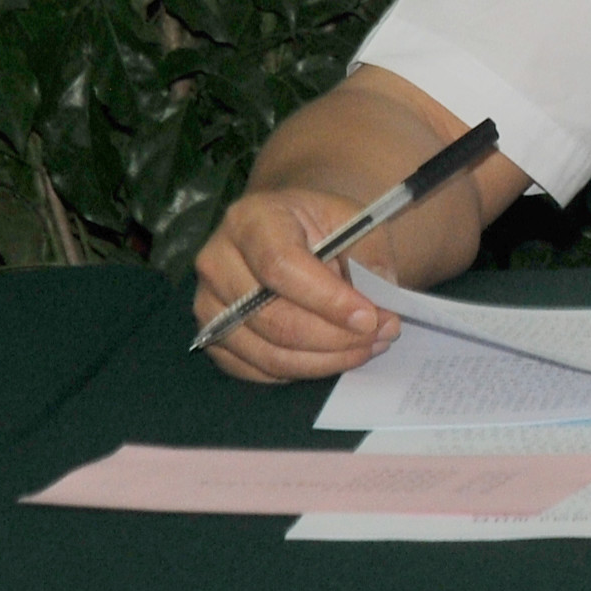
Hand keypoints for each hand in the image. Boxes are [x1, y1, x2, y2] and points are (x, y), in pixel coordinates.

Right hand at [190, 187, 403, 384]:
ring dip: (324, 360)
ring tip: (366, 348)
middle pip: (272, 317)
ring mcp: (208, 303)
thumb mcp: (355, 222)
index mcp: (252, 219)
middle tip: (379, 337)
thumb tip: (382, 305)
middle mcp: (218, 262)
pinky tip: (333, 357)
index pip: (281, 267)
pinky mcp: (213, 336)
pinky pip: (256, 370)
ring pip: (267, 352)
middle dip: (334, 337)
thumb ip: (371, 259)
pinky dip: (300, 371)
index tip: (369, 318)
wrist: (292, 231)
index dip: (327, 300)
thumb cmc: (322, 225)